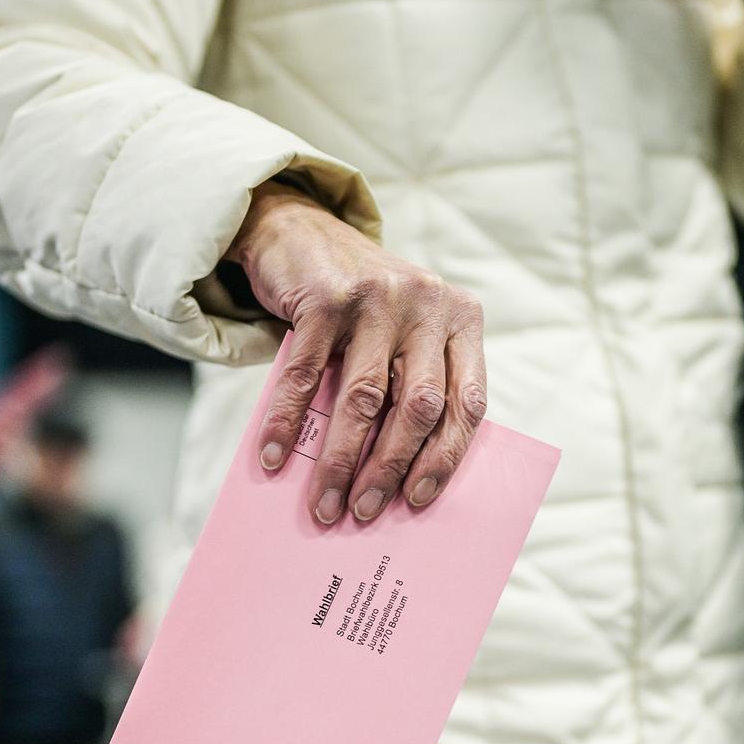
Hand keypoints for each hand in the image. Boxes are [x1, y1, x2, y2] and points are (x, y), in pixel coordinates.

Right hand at [228, 182, 487, 524]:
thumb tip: (398, 480)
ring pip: (365, 398)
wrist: (300, 231)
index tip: (419, 501)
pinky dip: (288, 423)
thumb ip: (413, 385)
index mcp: (460, 319)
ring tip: (325, 504)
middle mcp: (427, 305)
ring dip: (341, 460)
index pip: (467, 402)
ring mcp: (379, 298)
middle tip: (365, 513)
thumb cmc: (359, 305)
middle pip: (418, 406)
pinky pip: (307, 376)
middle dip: (390, 470)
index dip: (445, 458)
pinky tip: (275, 457)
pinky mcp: (327, 298)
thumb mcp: (404, 332)